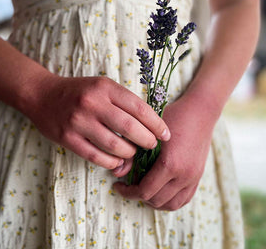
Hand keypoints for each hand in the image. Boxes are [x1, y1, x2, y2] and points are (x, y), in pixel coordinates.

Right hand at [24, 73, 170, 169]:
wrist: (42, 95)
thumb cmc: (78, 92)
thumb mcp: (101, 86)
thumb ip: (122, 101)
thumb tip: (148, 124)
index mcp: (104, 87)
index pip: (138, 107)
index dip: (156, 123)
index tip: (165, 134)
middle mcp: (92, 103)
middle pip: (129, 127)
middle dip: (147, 140)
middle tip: (151, 146)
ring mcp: (79, 121)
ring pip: (114, 145)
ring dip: (129, 153)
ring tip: (133, 153)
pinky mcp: (68, 137)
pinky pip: (96, 156)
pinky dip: (111, 162)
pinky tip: (117, 162)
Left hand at [113, 93, 215, 209]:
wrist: (200, 112)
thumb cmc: (173, 117)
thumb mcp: (148, 132)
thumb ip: (133, 154)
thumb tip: (117, 173)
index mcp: (170, 164)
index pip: (145, 191)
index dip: (128, 192)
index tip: (118, 186)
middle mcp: (184, 175)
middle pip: (156, 200)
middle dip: (138, 196)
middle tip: (128, 185)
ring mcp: (193, 178)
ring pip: (170, 205)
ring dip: (154, 201)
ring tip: (143, 190)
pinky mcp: (198, 177)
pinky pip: (184, 200)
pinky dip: (169, 200)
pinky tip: (159, 191)